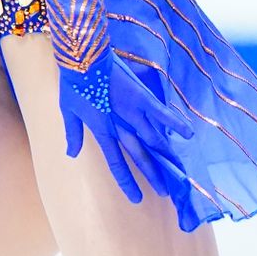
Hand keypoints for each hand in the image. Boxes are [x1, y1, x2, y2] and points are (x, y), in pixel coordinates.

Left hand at [59, 49, 194, 203]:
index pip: (115, 163)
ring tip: (181, 173)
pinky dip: (175, 123)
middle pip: (140, 156)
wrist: (82, 56)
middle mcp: (120, 126)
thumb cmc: (72, 82)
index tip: (136, 199)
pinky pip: (162, 114)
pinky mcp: (143, 97)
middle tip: (167, 193)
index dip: (126, 181)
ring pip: (154, 141)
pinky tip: (189, 135)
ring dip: (167, 158)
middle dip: (154, 175)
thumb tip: (71, 154)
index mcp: (102, 131)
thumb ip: (73, 134)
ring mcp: (133, 112)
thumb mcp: (67, 110)